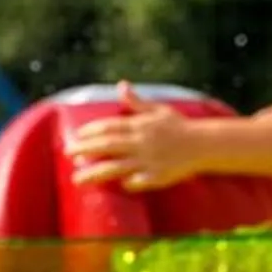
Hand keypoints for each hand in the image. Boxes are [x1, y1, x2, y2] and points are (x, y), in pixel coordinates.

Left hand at [65, 87, 204, 190]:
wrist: (204, 144)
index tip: (76, 135)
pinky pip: (139, 181)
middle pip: (107, 146)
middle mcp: (141, 142)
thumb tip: (121, 85)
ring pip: (116, 168)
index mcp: (140, 126)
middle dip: (85, 149)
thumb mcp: (158, 110)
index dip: (90, 131)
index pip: (109, 126)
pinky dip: (128, 183)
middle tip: (67, 153)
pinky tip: (118, 186)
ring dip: (94, 173)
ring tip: (76, 180)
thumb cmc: (180, 127)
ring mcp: (149, 160)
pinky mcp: (158, 176)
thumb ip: (137, 102)